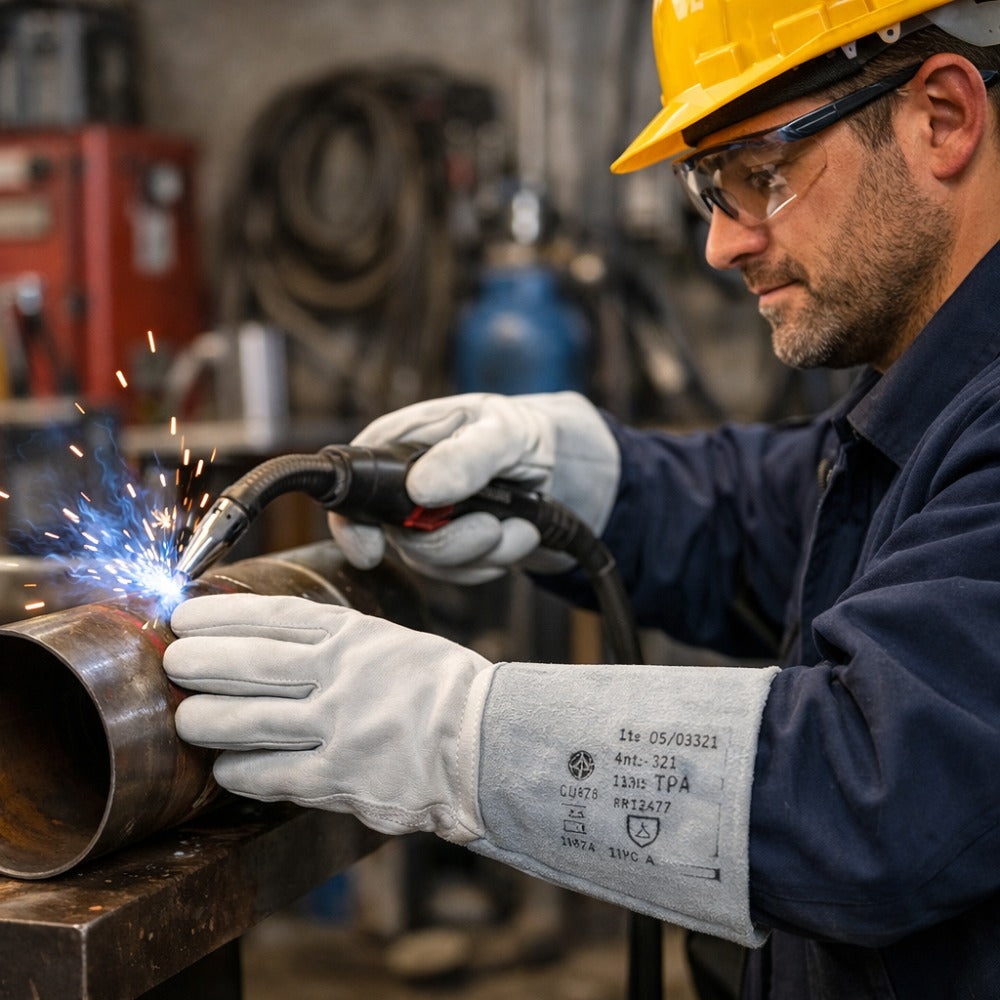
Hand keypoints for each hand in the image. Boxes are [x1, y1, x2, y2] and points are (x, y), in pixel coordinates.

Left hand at [163, 593, 494, 842]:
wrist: (487, 744)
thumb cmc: (444, 690)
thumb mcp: (395, 643)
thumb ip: (340, 642)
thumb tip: (277, 640)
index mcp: (355, 637)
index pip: (273, 618)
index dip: (221, 616)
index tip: (185, 616)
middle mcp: (341, 677)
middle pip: (250, 666)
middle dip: (199, 662)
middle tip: (171, 662)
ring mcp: (339, 729)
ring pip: (250, 721)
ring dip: (207, 719)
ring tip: (185, 718)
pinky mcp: (341, 779)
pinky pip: (273, 776)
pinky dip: (240, 771)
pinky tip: (225, 769)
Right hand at [328, 391, 619, 583]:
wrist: (564, 465)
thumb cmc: (522, 432)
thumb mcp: (502, 430)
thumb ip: (465, 456)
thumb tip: (420, 490)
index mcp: (398, 445)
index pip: (351, 490)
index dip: (353, 525)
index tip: (372, 549)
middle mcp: (404, 488)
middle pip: (398, 539)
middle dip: (452, 542)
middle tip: (492, 526)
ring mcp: (428, 522)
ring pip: (435, 562)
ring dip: (486, 550)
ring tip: (519, 522)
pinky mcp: (456, 548)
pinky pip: (464, 573)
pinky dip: (498, 559)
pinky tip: (520, 532)